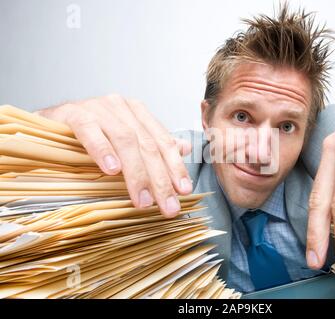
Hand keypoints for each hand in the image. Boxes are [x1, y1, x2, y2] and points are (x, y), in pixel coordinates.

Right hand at [36, 94, 192, 216]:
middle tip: (167, 206)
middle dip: (160, 179)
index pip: (163, 141)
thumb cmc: (89, 135)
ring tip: (142, 200)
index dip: (175, 167)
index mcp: (137, 112)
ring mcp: (97, 108)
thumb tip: (185, 148)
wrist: (47, 124)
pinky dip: (103, 150)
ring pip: (125, 140)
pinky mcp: (72, 113)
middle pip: (147, 145)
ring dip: (136, 173)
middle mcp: (121, 107)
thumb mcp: (125, 140)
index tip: (183, 191)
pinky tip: (111, 170)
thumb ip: (154, 143)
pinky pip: (90, 131)